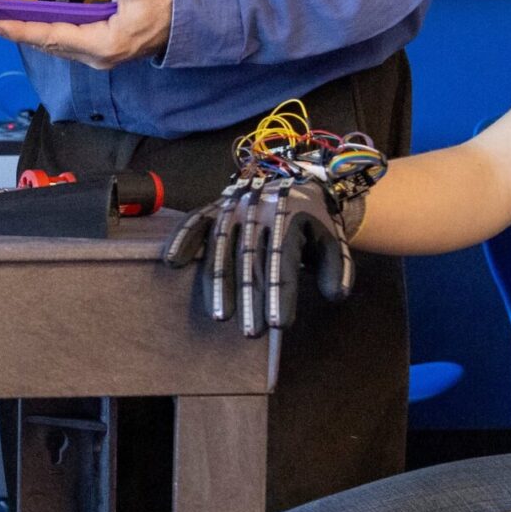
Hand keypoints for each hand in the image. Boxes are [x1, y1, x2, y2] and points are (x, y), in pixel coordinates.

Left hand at [0, 0, 171, 66]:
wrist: (191, 14)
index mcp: (101, 44)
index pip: (50, 37)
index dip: (20, 30)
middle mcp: (97, 56)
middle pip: (50, 44)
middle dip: (22, 31)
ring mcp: (102, 55)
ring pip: (60, 44)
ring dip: (36, 30)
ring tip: (12, 16)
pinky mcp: (106, 47)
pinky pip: (71, 40)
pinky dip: (53, 28)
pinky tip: (42, 16)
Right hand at [161, 177, 356, 336]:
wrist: (296, 180)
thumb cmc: (313, 220)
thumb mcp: (332, 240)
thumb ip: (335, 268)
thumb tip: (334, 295)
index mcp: (291, 216)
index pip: (284, 260)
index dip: (282, 292)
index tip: (280, 323)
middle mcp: (259, 210)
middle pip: (252, 260)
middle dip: (251, 298)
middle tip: (250, 331)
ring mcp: (234, 207)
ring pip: (222, 247)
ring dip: (219, 283)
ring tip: (219, 315)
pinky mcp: (216, 207)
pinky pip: (197, 222)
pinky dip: (183, 240)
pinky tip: (175, 263)